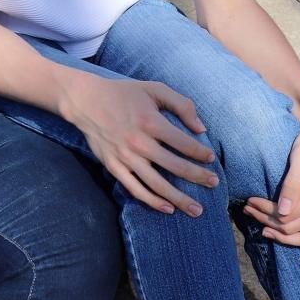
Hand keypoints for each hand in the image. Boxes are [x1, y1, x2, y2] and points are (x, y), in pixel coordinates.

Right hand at [59, 71, 218, 217]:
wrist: (86, 101)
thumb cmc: (124, 93)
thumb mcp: (153, 89)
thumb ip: (181, 104)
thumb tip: (201, 129)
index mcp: (150, 122)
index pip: (183, 143)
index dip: (200, 153)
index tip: (211, 159)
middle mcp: (139, 143)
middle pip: (175, 166)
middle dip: (197, 177)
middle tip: (214, 184)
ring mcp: (125, 158)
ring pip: (157, 184)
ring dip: (179, 199)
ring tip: (197, 210)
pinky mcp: (114, 167)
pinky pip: (136, 190)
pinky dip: (153, 201)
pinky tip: (168, 208)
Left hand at [242, 114, 299, 262]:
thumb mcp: (299, 157)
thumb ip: (291, 184)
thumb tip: (282, 211)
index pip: (286, 215)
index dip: (264, 211)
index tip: (248, 202)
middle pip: (294, 228)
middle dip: (268, 222)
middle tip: (249, 211)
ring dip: (287, 240)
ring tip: (266, 231)